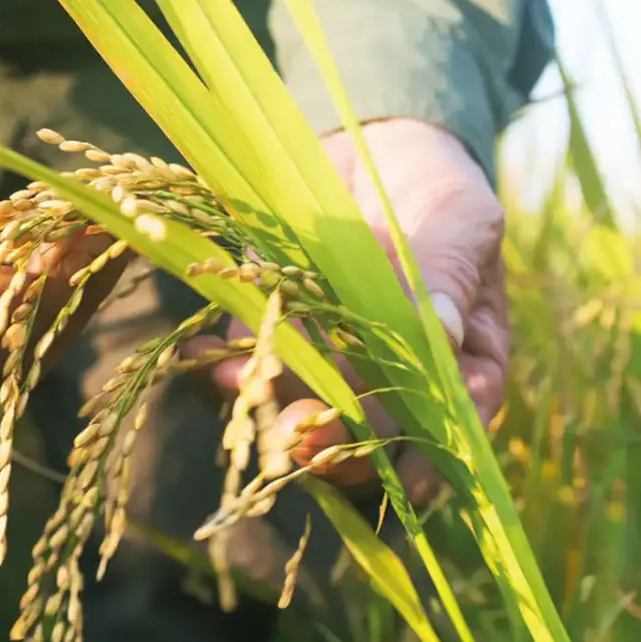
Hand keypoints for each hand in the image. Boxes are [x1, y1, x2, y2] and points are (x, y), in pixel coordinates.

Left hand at [182, 119, 508, 502]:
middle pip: (365, 433)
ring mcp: (327, 358)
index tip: (400, 475)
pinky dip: (222, 367)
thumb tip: (444, 335)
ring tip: (240, 385)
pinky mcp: (274, 330)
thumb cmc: (437, 186)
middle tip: (300, 437)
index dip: (425, 458)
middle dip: (332, 441)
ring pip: (299, 405)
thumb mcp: (460, 219)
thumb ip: (449, 274)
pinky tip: (203, 356)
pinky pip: (249, 362)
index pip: (447, 425)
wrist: (370, 144)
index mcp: (458, 362)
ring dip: (267, 407)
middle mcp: (389, 375)